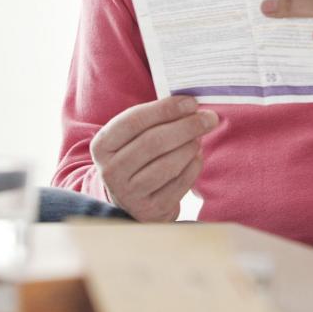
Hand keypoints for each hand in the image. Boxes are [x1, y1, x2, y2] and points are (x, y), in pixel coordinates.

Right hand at [89, 95, 218, 221]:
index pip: (134, 121)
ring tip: (198, 138)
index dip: (166, 109)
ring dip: (191, 146)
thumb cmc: (138, 155)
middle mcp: (111, 171)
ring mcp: (129, 194)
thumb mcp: (134, 135)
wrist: (131, 198)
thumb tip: (190, 106)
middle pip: (154, 142)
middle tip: (209, 118)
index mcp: (103, 145)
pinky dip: (194, 164)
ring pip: (169, 164)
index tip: (191, 102)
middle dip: (187, 126)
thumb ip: (156, 117)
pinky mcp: (150, 209)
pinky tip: (196, 156)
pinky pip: (181, 182)